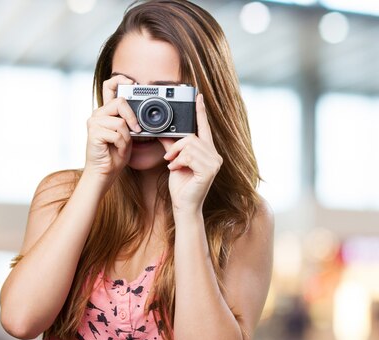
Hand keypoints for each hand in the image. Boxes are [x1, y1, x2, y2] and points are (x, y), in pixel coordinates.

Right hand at [84, 74, 140, 190]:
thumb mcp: (128, 134)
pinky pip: (117, 134)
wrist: (104, 172)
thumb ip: (131, 122)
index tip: (132, 82)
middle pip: (120, 102)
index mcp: (106, 111)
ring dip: (127, 138)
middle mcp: (98, 113)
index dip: (120, 80)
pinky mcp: (94, 132)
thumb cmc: (115, 154)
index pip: (109, 86)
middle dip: (132, 118)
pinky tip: (116, 150)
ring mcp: (94, 122)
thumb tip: (143, 115)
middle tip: (137, 131)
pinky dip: (122, 145)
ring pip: (121, 122)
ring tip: (121, 146)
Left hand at [159, 94, 222, 216]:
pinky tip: (176, 170)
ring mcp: (214, 163)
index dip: (200, 111)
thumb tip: (163, 132)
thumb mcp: (175, 161)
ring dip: (176, 155)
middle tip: (169, 159)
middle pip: (192, 137)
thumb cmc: (181, 186)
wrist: (184, 205)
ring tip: (173, 165)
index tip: (198, 96)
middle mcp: (215, 155)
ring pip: (189, 145)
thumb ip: (172, 146)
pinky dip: (179, 161)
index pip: (204, 127)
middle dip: (177, 146)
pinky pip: (189, 156)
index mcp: (208, 151)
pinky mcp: (209, 170)